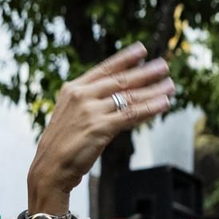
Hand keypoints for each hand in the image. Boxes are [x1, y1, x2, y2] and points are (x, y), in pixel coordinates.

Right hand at [27, 44, 173, 214]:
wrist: (49, 168)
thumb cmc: (61, 145)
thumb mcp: (72, 116)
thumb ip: (90, 104)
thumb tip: (116, 98)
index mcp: (73, 89)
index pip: (104, 69)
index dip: (125, 59)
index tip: (142, 50)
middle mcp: (82, 96)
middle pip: (120, 80)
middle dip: (145, 72)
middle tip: (164, 66)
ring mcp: (91, 111)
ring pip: (128, 97)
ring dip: (153, 91)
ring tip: (170, 86)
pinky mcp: (100, 127)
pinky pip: (130, 115)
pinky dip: (149, 109)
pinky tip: (163, 104)